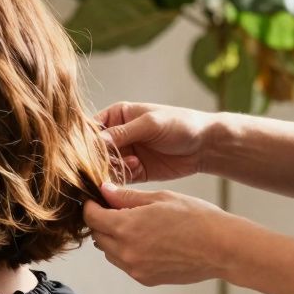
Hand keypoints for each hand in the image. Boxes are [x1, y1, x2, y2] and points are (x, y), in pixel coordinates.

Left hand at [84, 183, 241, 286]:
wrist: (224, 248)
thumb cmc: (196, 218)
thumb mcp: (160, 198)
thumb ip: (126, 197)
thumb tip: (103, 190)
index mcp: (126, 227)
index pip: (91, 217)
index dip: (90, 206)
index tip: (95, 199)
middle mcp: (125, 251)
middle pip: (97, 236)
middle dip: (101, 222)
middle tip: (114, 210)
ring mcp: (135, 268)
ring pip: (109, 252)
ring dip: (113, 238)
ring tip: (134, 226)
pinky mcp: (145, 279)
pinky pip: (125, 264)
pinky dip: (127, 252)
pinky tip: (147, 241)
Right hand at [97, 102, 215, 183]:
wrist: (206, 145)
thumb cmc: (180, 124)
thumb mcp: (150, 123)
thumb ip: (122, 132)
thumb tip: (96, 141)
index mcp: (118, 116)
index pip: (92, 128)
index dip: (88, 139)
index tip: (92, 149)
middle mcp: (118, 135)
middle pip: (95, 150)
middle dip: (100, 157)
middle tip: (112, 159)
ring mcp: (125, 154)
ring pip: (105, 165)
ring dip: (113, 167)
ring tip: (133, 162)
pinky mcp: (134, 171)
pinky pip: (119, 177)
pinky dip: (123, 176)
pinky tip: (137, 167)